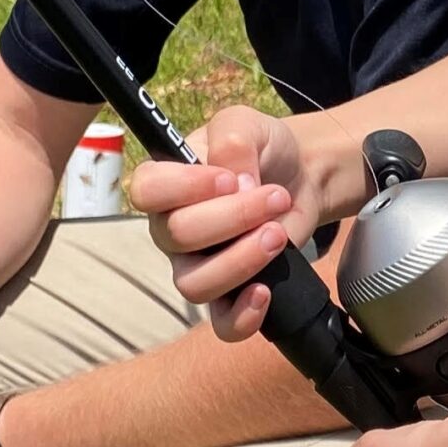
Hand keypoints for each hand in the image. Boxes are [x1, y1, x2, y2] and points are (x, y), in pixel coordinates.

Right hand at [129, 105, 320, 339]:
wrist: (301, 177)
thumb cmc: (263, 148)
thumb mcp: (246, 123)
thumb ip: (233, 139)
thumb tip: (235, 182)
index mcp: (166, 182)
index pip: (146, 191)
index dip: (185, 188)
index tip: (229, 178)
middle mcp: (171, 228)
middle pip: (179, 237)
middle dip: (235, 217)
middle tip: (274, 196)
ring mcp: (196, 264)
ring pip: (194, 284)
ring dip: (242, 259)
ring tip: (277, 234)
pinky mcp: (229, 292)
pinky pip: (221, 323)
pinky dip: (241, 316)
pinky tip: (263, 292)